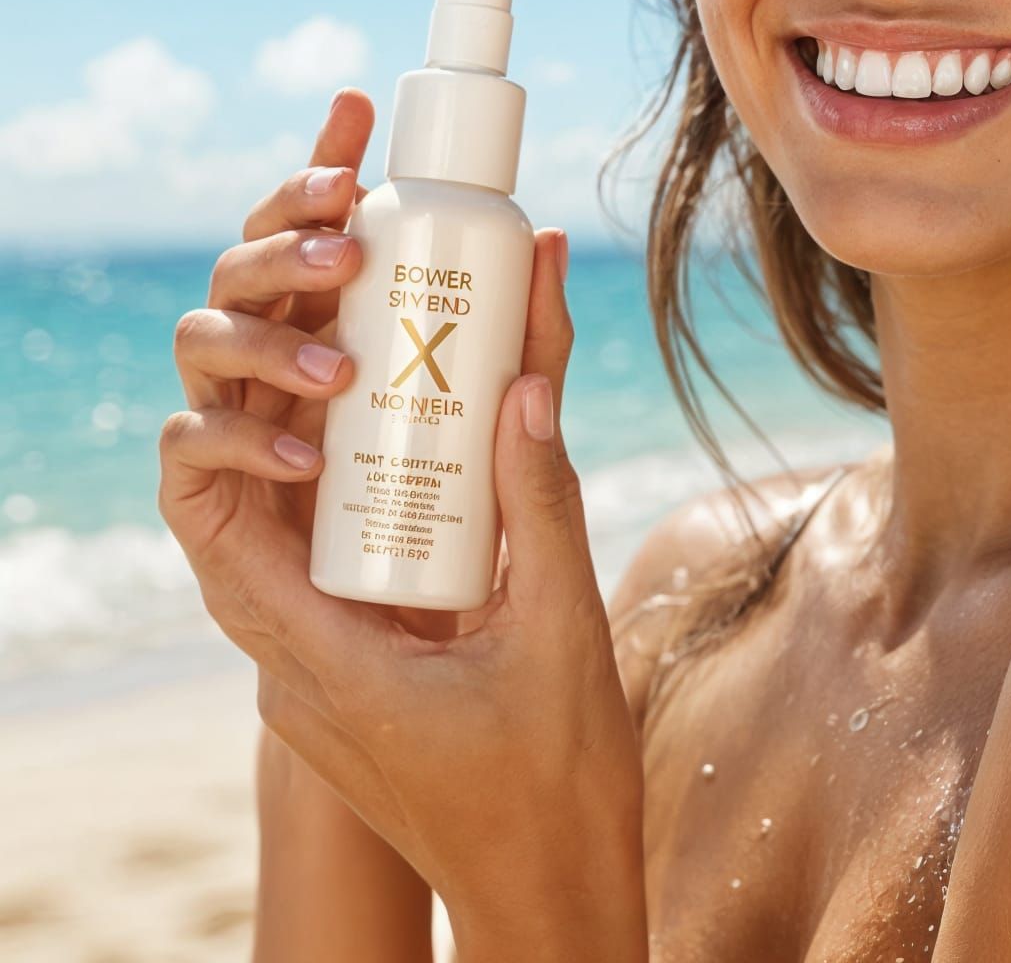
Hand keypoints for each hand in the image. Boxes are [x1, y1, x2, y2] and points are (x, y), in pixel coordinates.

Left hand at [159, 101, 646, 959]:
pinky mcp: (354, 684)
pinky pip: (333, 577)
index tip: (318, 360)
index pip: (223, 530)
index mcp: (324, 665)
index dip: (244, 429)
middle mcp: (296, 675)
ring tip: (386, 378)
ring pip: (288, 548)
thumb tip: (528, 382)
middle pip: (247, 524)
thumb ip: (542, 502)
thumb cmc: (556, 785)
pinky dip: (362, 508)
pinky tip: (422, 462)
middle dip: (287, 420)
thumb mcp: (561, 627)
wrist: (551, 893)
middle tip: (358, 341)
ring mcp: (319, 685)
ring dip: (323, 462)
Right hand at [165, 88, 495, 650]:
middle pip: (252, 275)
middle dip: (285, 226)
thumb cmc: (507, 600)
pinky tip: (307, 450)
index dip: (322, 172)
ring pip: (207, 341)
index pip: (318, 246)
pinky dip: (233, 437)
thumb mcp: (541, 479)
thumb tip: (546, 248)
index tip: (357, 108)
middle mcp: (291, 393)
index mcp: (351, 359)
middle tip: (351, 226)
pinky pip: (190, 454)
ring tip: (345, 365)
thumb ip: (536, 371)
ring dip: (263, 331)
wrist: (474, 747)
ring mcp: (252, 454)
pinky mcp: (221, 529)